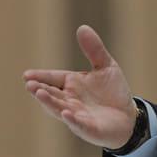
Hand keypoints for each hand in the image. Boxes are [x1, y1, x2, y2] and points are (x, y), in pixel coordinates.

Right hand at [23, 25, 136, 148]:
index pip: (53, 78)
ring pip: (60, 109)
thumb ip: (94, 50)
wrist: (129, 117)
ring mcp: (78, 116)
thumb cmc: (113, 93)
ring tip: (40, 94)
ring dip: (50, 103)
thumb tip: (82, 27)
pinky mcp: (90, 129)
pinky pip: (79, 124)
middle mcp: (70, 100)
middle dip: (41, 89)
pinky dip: (73, 120)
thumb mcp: (107, 67)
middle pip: (52, 94)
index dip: (41, 77)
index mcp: (71, 85)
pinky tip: (67, 113)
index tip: (27, 75)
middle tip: (30, 84)